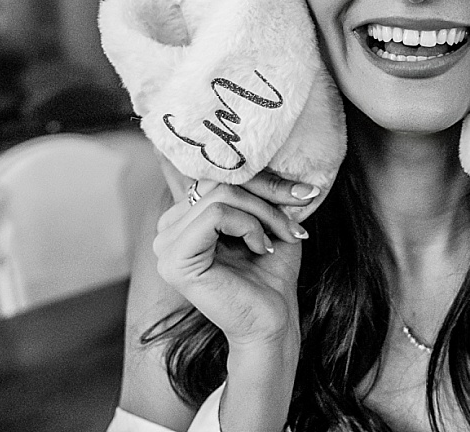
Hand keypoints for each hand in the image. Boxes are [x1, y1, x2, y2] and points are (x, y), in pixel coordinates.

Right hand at [152, 171, 318, 348]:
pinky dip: (248, 226)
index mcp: (183, 219)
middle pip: (218, 183)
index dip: (262, 181)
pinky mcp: (174, 261)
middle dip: (265, 198)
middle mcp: (167, 230)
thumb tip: (260, 147)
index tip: (304, 195)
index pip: (217, 177)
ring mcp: (164, 246)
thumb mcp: (267, 219)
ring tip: (277, 240)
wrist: (273, 321)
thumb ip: (255, 187)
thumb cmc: (270, 274)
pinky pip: (214, 215)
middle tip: (292, 225)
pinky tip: (260, 249)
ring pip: (220, 196)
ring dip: (262, 214)